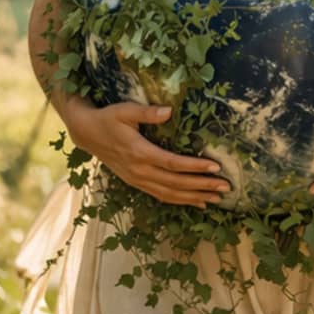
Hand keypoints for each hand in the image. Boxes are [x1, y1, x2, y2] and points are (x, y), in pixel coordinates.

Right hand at [62, 97, 230, 207]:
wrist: (88, 134)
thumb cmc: (109, 119)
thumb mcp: (125, 110)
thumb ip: (147, 112)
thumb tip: (168, 111)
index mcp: (140, 153)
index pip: (173, 164)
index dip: (195, 167)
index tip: (215, 167)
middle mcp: (140, 171)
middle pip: (176, 183)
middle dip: (202, 186)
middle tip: (225, 187)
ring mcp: (138, 180)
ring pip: (170, 194)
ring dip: (195, 197)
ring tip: (216, 199)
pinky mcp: (137, 183)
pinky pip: (162, 196)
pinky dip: (181, 201)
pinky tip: (197, 203)